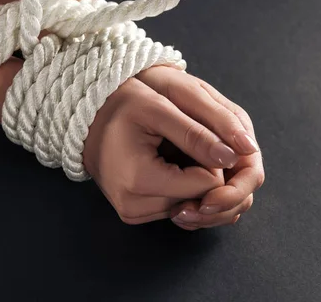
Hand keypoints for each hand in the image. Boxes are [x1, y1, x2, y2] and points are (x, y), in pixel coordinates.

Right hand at [83, 67, 263, 229]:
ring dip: (196, 181)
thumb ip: (197, 133)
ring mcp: (133, 213)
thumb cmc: (120, 106)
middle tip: (190, 142)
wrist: (86, 120)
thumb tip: (235, 156)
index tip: (202, 135)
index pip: (208, 183)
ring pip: (192, 205)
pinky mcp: (134, 214)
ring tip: (177, 152)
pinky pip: (176, 207)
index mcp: (139, 180)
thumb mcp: (158, 107)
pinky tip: (172, 166)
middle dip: (207, 171)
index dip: (214, 158)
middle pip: (202, 199)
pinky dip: (183, 189)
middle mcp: (134, 206)